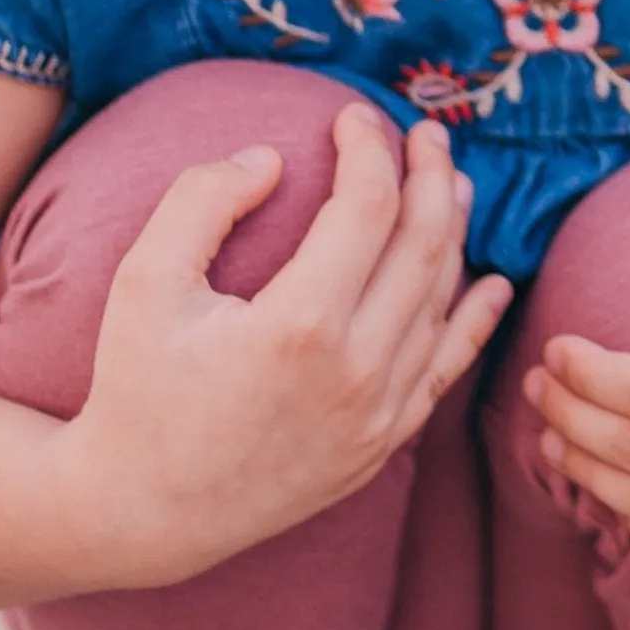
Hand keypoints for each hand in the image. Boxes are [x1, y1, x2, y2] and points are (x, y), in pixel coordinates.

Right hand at [65, 103, 511, 587]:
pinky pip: (444, 370)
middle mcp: (355, 373)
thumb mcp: (143, 279)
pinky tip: (493, 283)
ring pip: (441, 302)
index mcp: (300, 325)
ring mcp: (376, 416)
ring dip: (454, 231)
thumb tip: (271, 158)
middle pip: (423, 245)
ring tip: (451, 180)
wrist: (140, 513)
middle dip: (430, 174)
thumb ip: (203, 199)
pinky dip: (474, 321)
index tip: (353, 115)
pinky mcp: (380, 447)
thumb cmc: (136, 387)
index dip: (369, 148)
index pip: (367, 207)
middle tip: (425, 131)